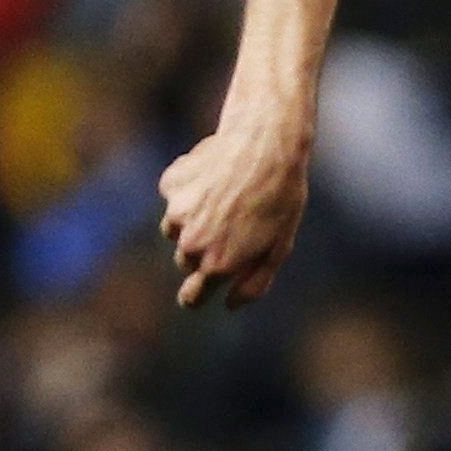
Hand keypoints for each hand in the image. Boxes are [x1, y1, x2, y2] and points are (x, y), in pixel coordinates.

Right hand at [158, 116, 310, 308]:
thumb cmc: (279, 201)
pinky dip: (189, 189)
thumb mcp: (278, 250)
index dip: (194, 297)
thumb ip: (253, 284)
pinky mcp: (171, 184)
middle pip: (186, 260)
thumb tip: (228, 304)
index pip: (192, 298)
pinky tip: (215, 176)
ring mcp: (176, 213)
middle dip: (202, 251)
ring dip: (193, 220)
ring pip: (175, 228)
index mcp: (217, 266)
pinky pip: (175, 195)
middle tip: (230, 226)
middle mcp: (191, 244)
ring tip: (224, 199)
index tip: (195, 294)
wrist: (265, 146)